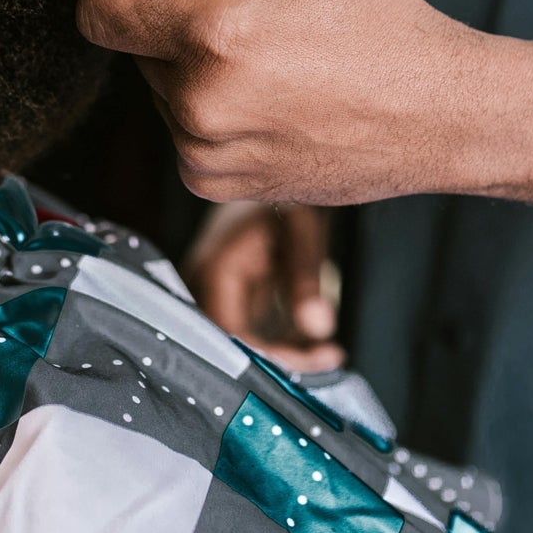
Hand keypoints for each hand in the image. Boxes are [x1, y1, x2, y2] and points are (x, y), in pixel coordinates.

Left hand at [75, 0, 482, 203]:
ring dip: (194, 69)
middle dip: (174, 23)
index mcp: (215, 35)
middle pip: (134, 46)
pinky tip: (272, 99)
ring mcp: (204, 154)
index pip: (100, 8)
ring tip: (273, 61)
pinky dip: (211, 111)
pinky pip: (182, 130)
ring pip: (159, 89)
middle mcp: (199, 104)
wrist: (438, 116)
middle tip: (253, 17)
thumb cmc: (383, 26)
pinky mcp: (213, 186)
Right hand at [186, 201, 343, 372]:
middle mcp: (203, 287)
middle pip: (234, 347)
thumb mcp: (302, 232)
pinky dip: (282, 343)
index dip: (269, 358)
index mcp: (214, 272)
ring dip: (285, 355)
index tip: (312, 361)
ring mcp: (212, 295)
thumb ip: (307, 279)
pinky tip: (316, 345)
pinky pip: (249, 335)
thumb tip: (319, 328)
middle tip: (328, 359)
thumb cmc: (283, 198)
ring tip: (329, 354)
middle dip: (281, 362)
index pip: (232, 336)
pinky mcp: (227, 300)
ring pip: (243, 345)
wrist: (272, 170)